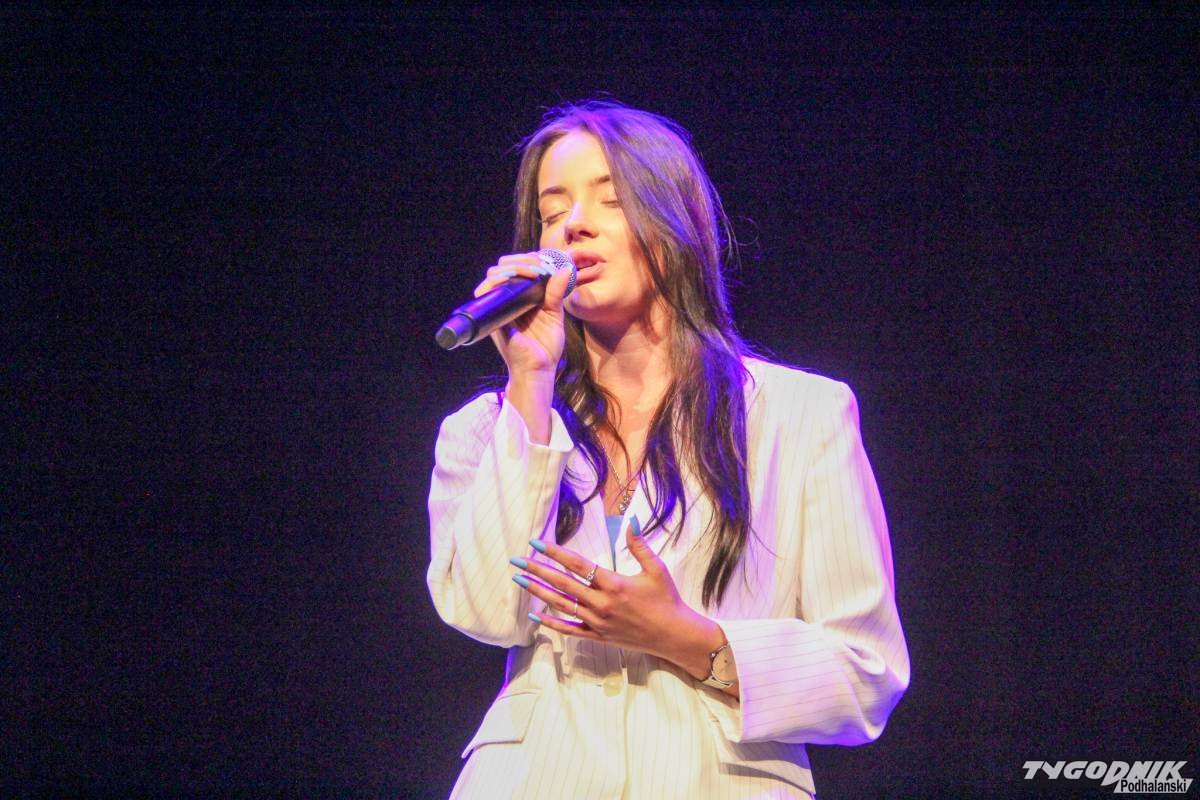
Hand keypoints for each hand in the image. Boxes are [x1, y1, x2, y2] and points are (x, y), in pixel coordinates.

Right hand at [473, 252, 574, 378]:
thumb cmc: (545, 347)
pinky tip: (517, 279)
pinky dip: (499, 282)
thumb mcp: (555, 315)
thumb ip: (556, 293)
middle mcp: (507, 301)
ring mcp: (499, 308)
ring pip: (493, 276)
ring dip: (513, 267)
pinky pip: (488, 294)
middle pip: (501, 268)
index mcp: (520, 298)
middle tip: (539, 266)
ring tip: (532, 272)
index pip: (515, 269)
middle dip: (520, 260)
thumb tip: (564, 269)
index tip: (544, 261)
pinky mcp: (495, 317)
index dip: (527, 259)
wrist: (538, 370)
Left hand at [509, 520, 723, 677]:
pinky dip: (551, 623)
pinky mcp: (598, 636)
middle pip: (563, 584)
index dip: (555, 553)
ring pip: (562, 605)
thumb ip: (639, 545)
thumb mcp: (656, 569)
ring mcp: (598, 622)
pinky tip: (535, 616)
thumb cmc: (667, 600)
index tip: (536, 543)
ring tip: (519, 581)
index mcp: (614, 584)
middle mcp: (602, 604)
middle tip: (517, 561)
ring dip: (539, 592)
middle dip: (537, 570)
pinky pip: (570, 630)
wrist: (674, 636)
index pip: (577, 565)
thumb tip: (630, 521)